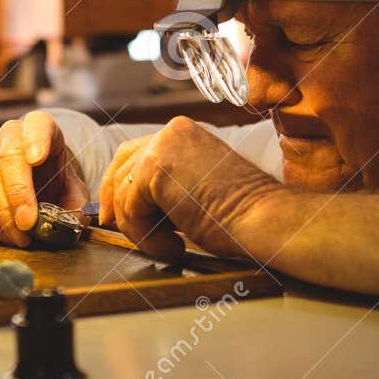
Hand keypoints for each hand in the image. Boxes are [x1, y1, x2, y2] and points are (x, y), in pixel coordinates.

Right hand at [0, 111, 88, 246]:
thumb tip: (72, 222)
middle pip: (8, 158)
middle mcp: (10, 132)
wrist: (36, 175)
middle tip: (27, 223)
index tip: (37, 159)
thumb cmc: (54, 178)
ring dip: (2, 214)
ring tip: (19, 237)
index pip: (37, 125)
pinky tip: (4, 233)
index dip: (36, 140)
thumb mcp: (74, 188)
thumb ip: (76, 204)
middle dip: (17, 194)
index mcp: (41, 126)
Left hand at [99, 116, 284, 262]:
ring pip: (124, 193)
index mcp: (184, 134)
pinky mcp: (155, 169)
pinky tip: (174, 247)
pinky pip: (129, 209)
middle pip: (121, 163)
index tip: (114, 212)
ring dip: (139, 228)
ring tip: (170, 247)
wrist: (264, 219)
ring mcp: (162, 146)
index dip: (120, 183)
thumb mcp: (195, 188)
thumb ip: (166, 186)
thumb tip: (129, 202)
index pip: (135, 152)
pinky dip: (145, 236)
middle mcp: (171, 132)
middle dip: (114, 200)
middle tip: (114, 227)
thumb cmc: (240, 215)